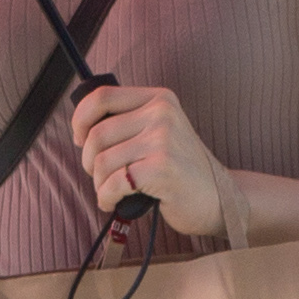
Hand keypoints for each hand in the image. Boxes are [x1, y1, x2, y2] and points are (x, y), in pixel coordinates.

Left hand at [64, 79, 226, 238]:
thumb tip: (82, 127)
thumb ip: (128, 122)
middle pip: (96, 134)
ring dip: (99, 183)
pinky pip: (113, 183)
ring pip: (101, 161)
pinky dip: (106, 197)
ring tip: (111, 191)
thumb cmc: (181, 169)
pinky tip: (114, 202)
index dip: (80, 119)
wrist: (219, 198)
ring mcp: (163, 139)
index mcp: (158, 99)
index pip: (102, 96)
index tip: (79, 139)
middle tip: (101, 176)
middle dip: (89, 161)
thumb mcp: (160, 132)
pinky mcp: (162, 168)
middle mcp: (161, 113)